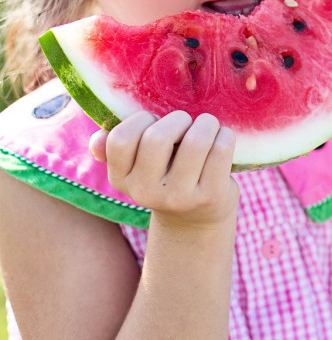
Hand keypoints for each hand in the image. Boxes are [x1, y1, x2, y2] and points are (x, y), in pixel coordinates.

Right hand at [89, 111, 238, 228]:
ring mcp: (180, 197)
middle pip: (157, 138)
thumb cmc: (166, 177)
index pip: (121, 139)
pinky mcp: (210, 197)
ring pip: (195, 141)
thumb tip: (97, 141)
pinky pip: (220, 151)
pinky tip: (223, 138)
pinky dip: (225, 136)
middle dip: (178, 119)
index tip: (155, 122)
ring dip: (206, 124)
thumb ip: (115, 149)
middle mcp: (146, 193)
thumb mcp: (138, 168)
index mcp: (121, 179)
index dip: (141, 120)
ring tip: (208, 126)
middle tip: (187, 123)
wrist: (196, 220)